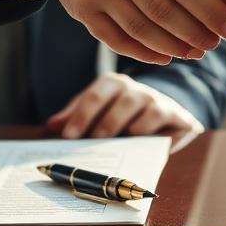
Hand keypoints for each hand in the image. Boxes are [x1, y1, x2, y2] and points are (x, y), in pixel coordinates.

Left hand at [46, 73, 206, 139]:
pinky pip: (159, 115)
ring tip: (114, 141)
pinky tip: (138, 139)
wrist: (163, 121)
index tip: (68, 136)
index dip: (80, 114)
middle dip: (103, 119)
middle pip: (118, 97)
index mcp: (112, 85)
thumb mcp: (97, 117)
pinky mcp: (174, 113)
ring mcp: (154, 98)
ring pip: (140, 105)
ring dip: (126, 123)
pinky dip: (148, 127)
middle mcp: (133, 88)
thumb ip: (75, 119)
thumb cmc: (124, 120)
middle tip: (91, 139)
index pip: (95, 94)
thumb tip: (52, 125)